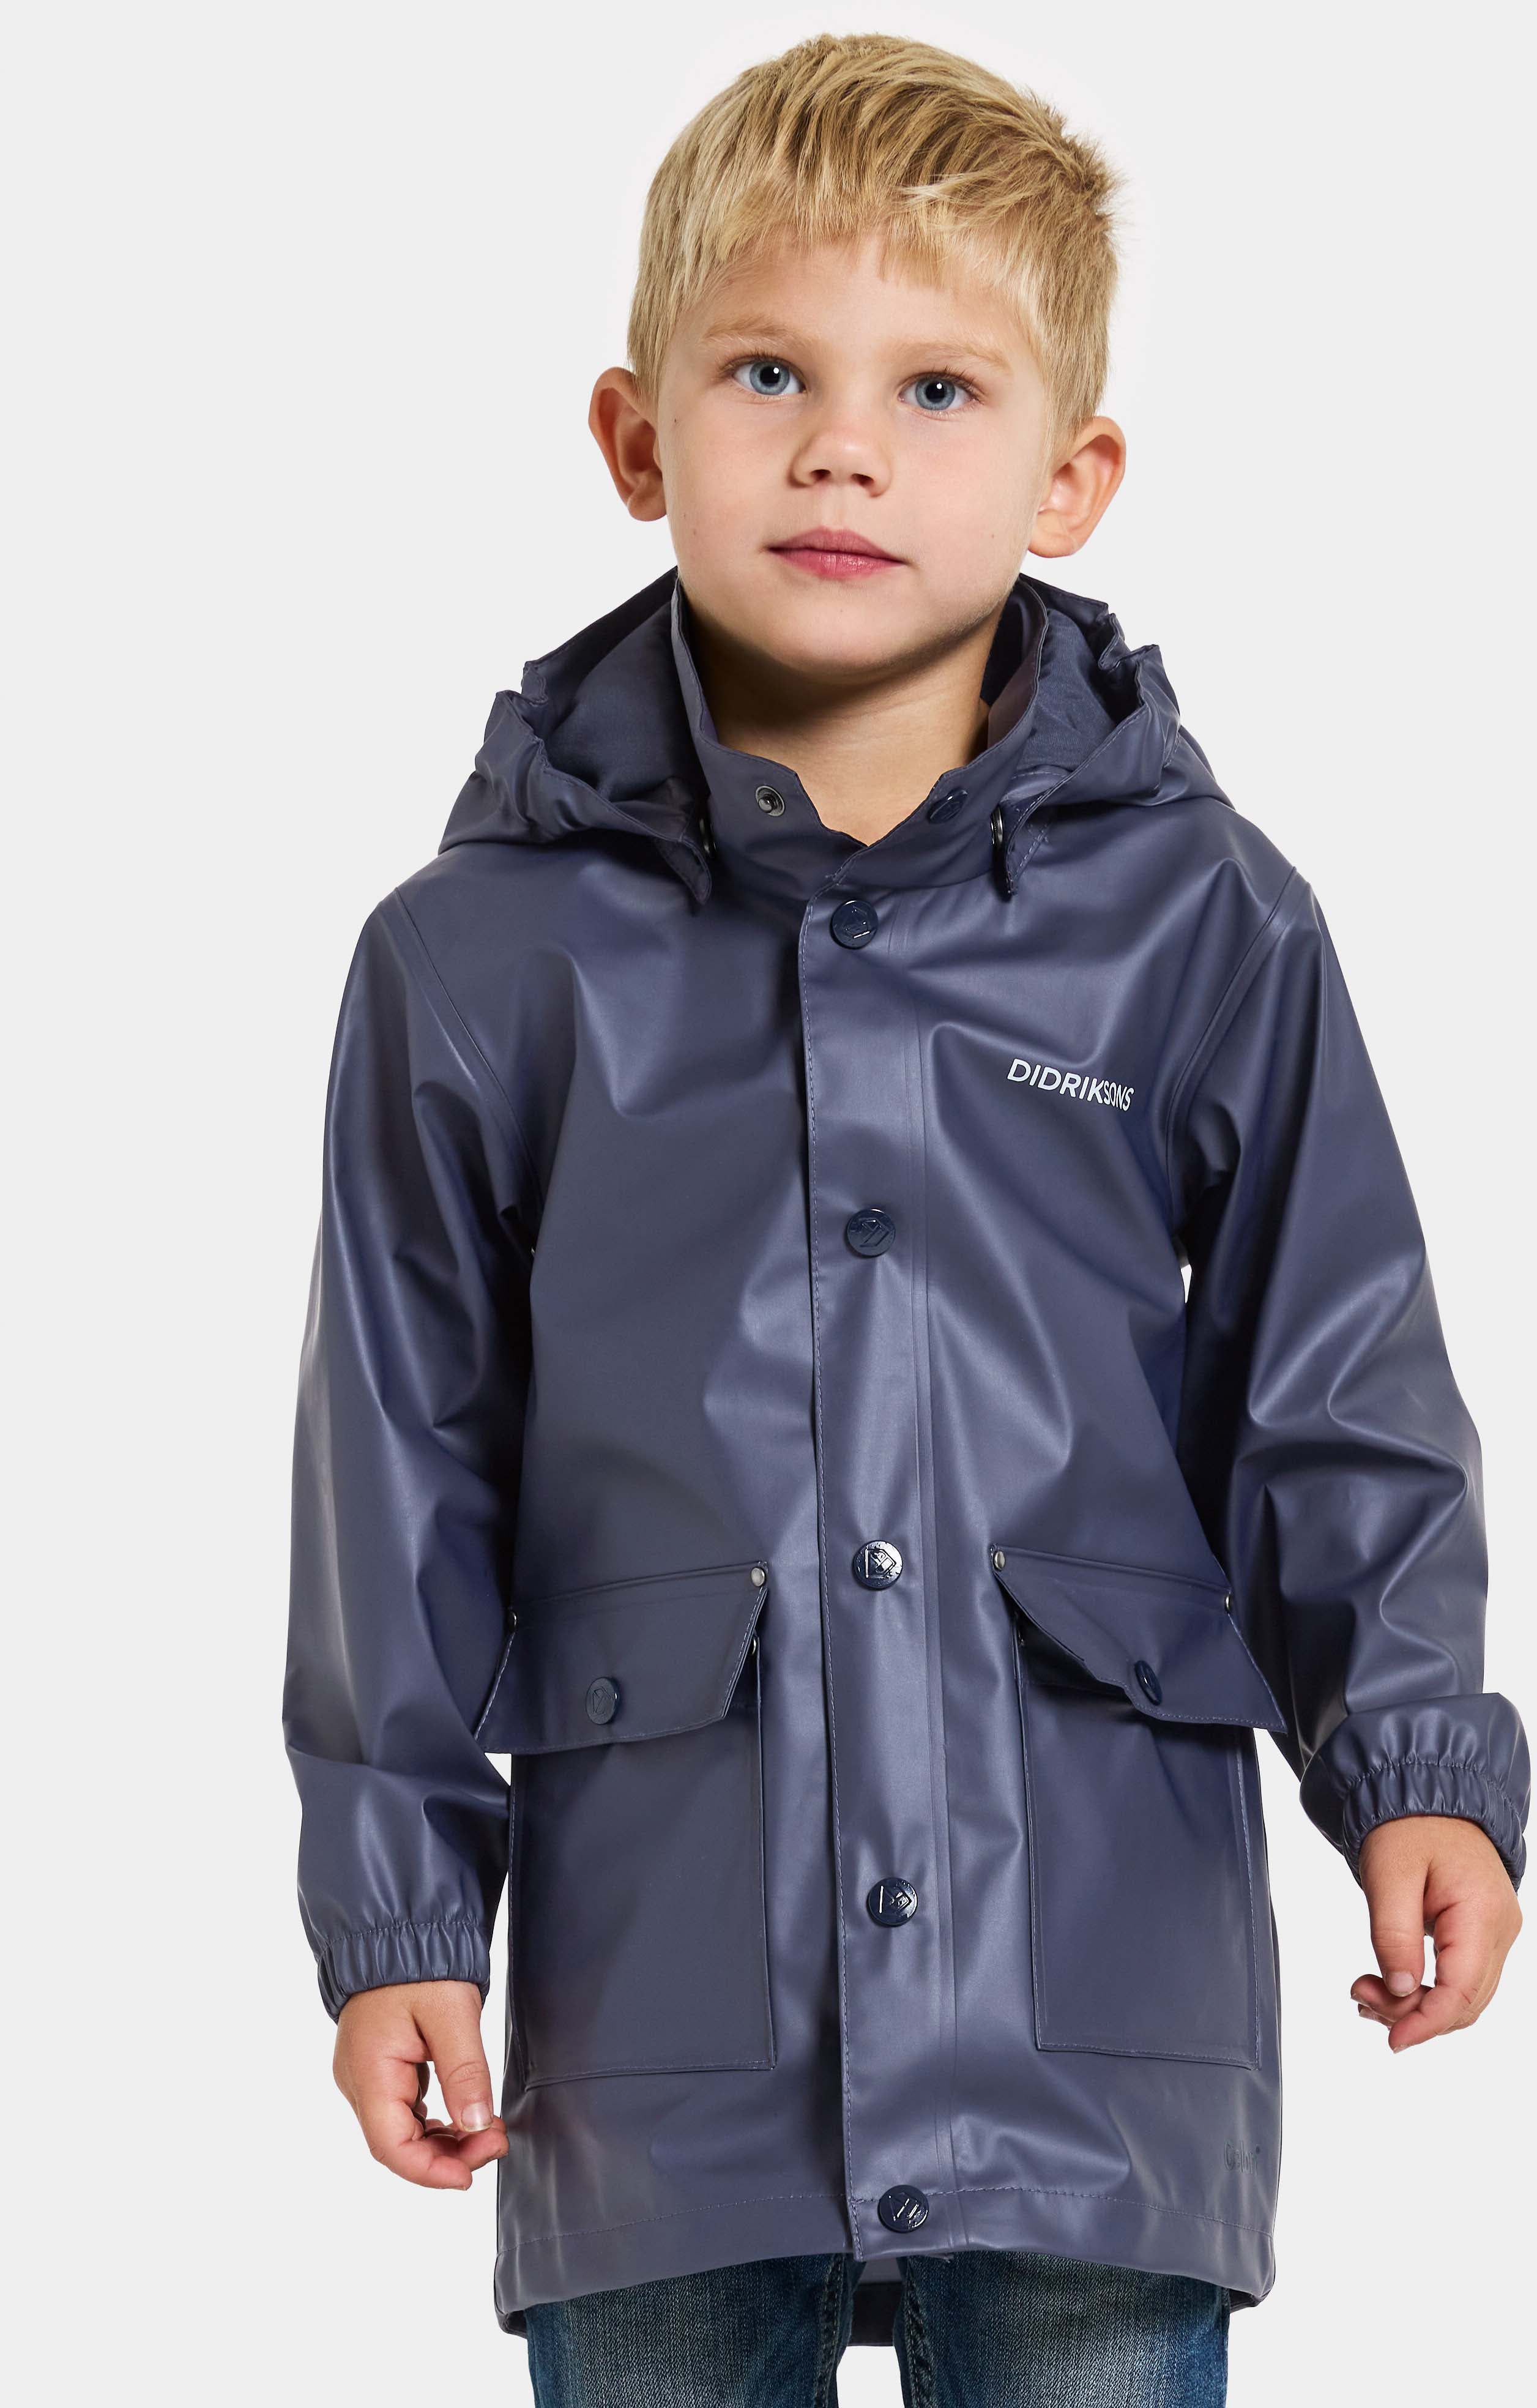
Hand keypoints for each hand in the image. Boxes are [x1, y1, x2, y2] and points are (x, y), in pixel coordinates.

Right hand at [334, 1979, 508, 2186]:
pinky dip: (434, 2122)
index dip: (429, 2172)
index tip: (469, 2177)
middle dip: (447, 2156)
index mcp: (369, 2071)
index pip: (390, 2146)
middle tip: (496, 2142)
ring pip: (401, 2130)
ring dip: (443, 2141)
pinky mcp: (379, 2067)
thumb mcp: (452, 2013)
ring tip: (488, 2132)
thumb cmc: (421, 1964)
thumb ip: (465, 2071)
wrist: (399, 1929)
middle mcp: (358, 2081)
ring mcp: (366, 2075)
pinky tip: (464, 2118)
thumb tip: (477, 2126)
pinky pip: (403, 2110)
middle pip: (396, 2144)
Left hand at [1351, 1815, 1521, 2050]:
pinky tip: (1390, 1987)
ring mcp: (1495, 1933)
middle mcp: (1500, 1929)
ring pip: (1464, 1995)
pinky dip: (1426, 1989)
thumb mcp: (1388, 1874)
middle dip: (1412, 2012)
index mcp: (1482, 1914)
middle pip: (1465, 2001)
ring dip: (1417, 2004)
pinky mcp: (1482, 1933)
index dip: (1427, 2022)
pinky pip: (1460, 1977)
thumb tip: (1398, 1990)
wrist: (1427, 1794)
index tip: (1392, 2040)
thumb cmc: (1409, 1826)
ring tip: (1366, 1994)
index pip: (1462, 1991)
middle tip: (1360, 1997)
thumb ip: (1393, 1934)